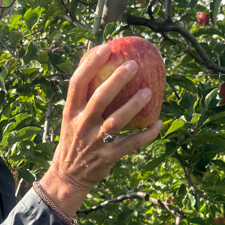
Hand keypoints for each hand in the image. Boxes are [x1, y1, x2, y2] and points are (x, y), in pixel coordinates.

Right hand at [40, 42, 161, 214]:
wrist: (66, 177)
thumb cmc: (73, 142)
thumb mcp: (70, 119)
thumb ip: (82, 98)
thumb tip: (95, 67)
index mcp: (71, 112)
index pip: (77, 83)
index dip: (90, 64)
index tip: (105, 48)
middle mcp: (81, 125)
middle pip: (99, 98)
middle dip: (116, 79)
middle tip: (133, 65)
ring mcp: (94, 142)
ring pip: (116, 121)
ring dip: (133, 106)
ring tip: (149, 93)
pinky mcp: (106, 157)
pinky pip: (129, 144)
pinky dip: (145, 135)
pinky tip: (158, 125)